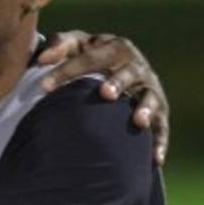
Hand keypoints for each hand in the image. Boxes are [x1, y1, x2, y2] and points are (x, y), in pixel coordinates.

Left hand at [37, 31, 170, 164]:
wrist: (120, 65)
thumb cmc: (90, 56)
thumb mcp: (76, 45)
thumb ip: (58, 46)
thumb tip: (41, 59)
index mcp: (114, 47)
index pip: (89, 58)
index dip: (66, 71)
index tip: (42, 86)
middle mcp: (136, 66)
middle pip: (128, 73)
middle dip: (117, 82)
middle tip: (104, 93)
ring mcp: (150, 88)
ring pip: (150, 98)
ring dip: (145, 109)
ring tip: (138, 122)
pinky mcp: (160, 110)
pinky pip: (162, 127)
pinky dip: (160, 142)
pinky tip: (155, 159)